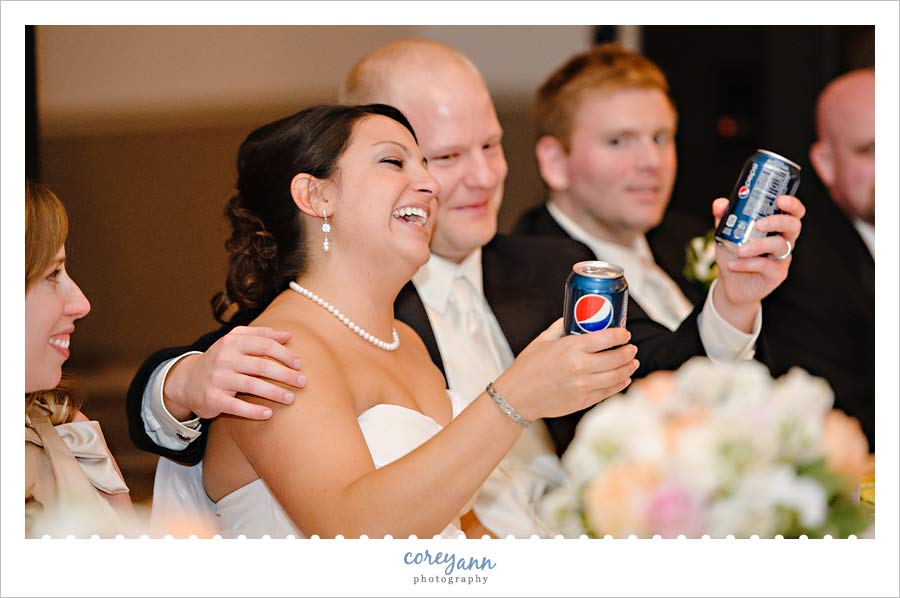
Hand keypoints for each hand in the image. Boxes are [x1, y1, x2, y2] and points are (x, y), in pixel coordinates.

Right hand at [163, 326, 306, 420]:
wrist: (187, 380)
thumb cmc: (221, 359)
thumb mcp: (236, 340)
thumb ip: (262, 335)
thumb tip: (289, 335)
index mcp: (232, 341)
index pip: (264, 345)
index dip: (284, 354)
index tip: (299, 364)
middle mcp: (224, 358)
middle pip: (261, 366)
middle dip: (285, 374)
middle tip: (302, 382)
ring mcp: (217, 378)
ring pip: (251, 386)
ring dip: (274, 393)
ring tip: (291, 398)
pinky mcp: (212, 398)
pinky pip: (236, 406)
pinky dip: (253, 411)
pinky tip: (268, 414)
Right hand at [494, 319, 637, 421]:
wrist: (517, 397)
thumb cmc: (528, 367)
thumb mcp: (542, 341)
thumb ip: (560, 327)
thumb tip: (574, 316)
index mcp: (571, 348)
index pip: (606, 338)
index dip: (620, 335)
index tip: (625, 333)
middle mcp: (580, 367)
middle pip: (616, 358)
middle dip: (628, 351)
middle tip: (631, 348)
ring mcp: (583, 386)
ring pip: (616, 376)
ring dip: (628, 368)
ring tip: (633, 362)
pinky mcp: (583, 401)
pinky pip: (608, 392)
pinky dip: (620, 384)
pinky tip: (624, 379)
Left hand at [712, 195, 804, 329]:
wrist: (729, 284)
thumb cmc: (732, 254)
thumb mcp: (725, 234)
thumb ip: (724, 217)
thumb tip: (720, 204)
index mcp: (775, 227)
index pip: (793, 212)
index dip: (792, 204)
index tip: (780, 199)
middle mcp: (783, 240)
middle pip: (793, 226)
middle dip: (778, 221)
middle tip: (758, 224)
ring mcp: (782, 258)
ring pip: (779, 246)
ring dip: (758, 245)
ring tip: (739, 250)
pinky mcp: (777, 274)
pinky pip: (766, 266)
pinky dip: (747, 264)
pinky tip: (733, 265)